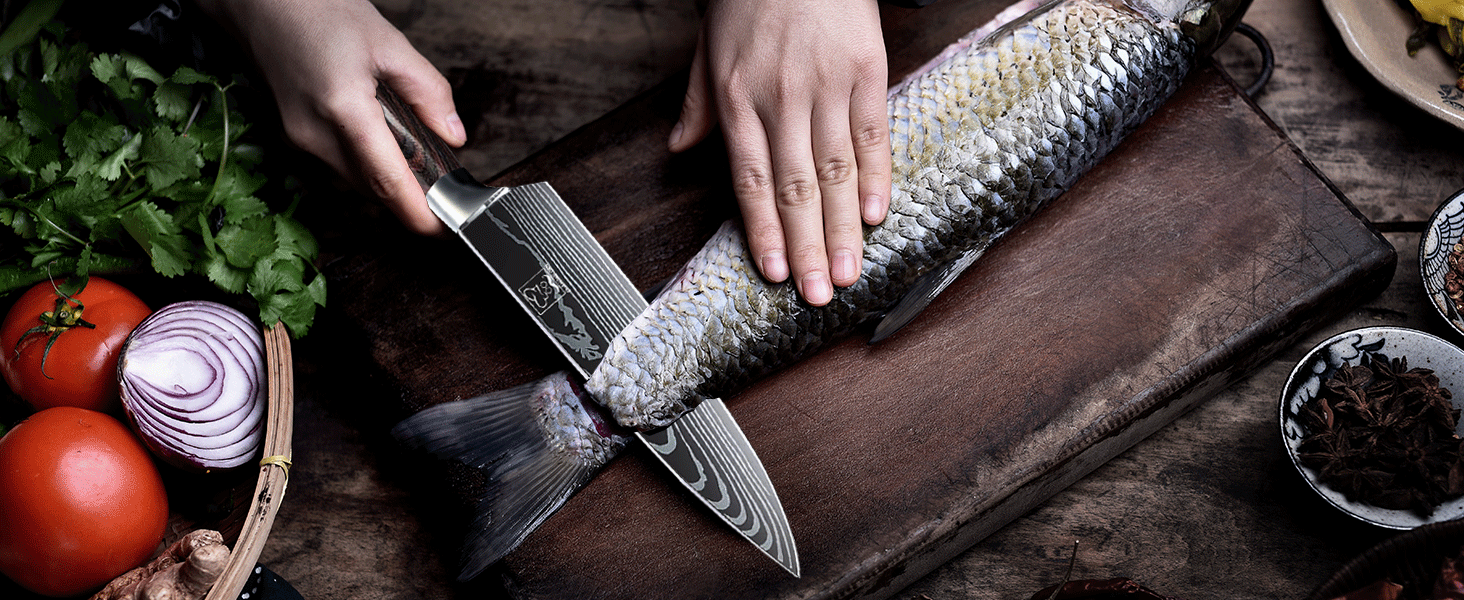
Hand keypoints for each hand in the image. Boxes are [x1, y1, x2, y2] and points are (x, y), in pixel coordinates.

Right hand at [195, 0, 464, 235]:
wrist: (259, 2)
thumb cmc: (316, 10)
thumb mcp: (389, 43)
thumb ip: (427, 92)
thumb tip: (453, 135)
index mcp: (342, 108)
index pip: (386, 180)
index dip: (417, 213)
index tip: (443, 231)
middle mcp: (313, 134)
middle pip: (373, 187)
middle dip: (411, 198)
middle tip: (447, 194)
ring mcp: (298, 139)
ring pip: (356, 179)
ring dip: (388, 180)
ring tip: (422, 167)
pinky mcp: (293, 137)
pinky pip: (339, 164)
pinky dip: (367, 163)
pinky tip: (386, 145)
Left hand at [670, 0, 890, 305]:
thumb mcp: (710, 47)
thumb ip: (696, 105)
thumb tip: (677, 149)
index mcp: (737, 97)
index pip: (752, 181)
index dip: (765, 232)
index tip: (776, 274)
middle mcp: (781, 98)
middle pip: (797, 188)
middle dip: (808, 248)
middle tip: (820, 293)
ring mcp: (826, 86)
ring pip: (836, 172)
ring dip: (843, 229)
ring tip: (850, 272)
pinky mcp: (866, 71)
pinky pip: (872, 134)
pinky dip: (877, 177)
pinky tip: (876, 216)